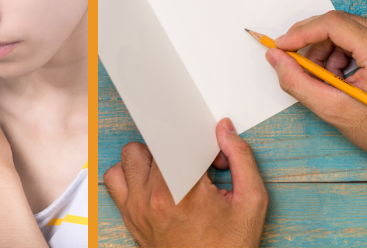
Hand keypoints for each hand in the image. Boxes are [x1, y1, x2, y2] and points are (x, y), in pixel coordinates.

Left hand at [103, 119, 268, 246]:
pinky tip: (153, 183)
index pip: (178, 139)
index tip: (214, 160)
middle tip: (198, 168)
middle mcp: (153, 197)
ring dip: (150, 157)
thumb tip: (224, 130)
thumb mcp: (252, 201)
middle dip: (179, 148)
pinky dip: (130, 174)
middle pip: (155, 143)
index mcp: (184, 191)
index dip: (200, 142)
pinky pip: (114, 180)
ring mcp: (136, 207)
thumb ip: (241, 158)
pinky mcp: (129, 217)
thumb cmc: (230, 247)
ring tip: (172, 172)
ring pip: (129, 157)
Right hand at [267, 10, 366, 160]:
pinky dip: (338, 54)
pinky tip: (339, 77)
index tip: (282, 46)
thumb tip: (276, 58)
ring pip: (345, 30)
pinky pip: (356, 37)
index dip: (302, 33)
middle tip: (295, 63)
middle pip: (337, 23)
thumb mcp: (334, 109)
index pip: (333, 24)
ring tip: (325, 79)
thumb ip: (298, 83)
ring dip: (325, 51)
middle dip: (311, 42)